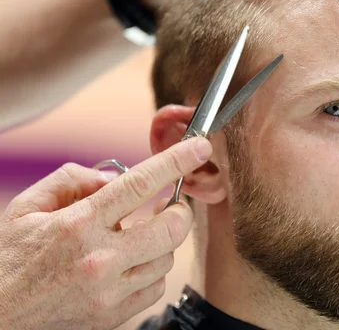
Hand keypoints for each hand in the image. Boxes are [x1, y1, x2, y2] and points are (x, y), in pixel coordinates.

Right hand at [0, 137, 211, 329]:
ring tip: (138, 238)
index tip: (200, 146)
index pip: (139, 184)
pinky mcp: (113, 317)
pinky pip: (156, 287)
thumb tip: (113, 178)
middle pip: (171, 228)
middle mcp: (99, 259)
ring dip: (162, 242)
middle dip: (180, 210)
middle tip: (170, 205)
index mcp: (77, 224)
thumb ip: (70, 180)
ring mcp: (109, 292)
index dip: (176, 161)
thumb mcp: (26, 208)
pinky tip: (131, 265)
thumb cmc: (10, 260)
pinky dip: (152, 271)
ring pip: (167, 258)